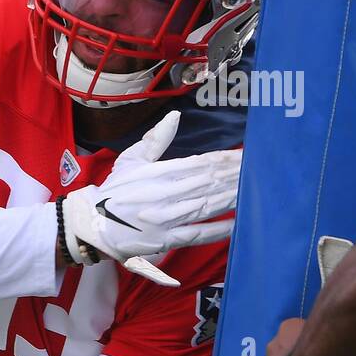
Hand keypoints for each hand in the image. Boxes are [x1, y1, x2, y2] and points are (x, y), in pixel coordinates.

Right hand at [61, 110, 239, 286]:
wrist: (93, 224)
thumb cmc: (115, 190)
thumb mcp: (132, 159)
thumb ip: (156, 138)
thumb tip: (175, 115)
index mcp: (159, 173)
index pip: (201, 164)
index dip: (226, 159)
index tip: (246, 155)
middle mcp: (166, 195)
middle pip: (210, 183)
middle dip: (236, 176)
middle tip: (261, 169)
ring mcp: (168, 220)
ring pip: (208, 206)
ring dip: (232, 197)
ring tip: (255, 190)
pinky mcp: (167, 241)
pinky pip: (198, 234)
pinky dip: (219, 229)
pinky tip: (238, 222)